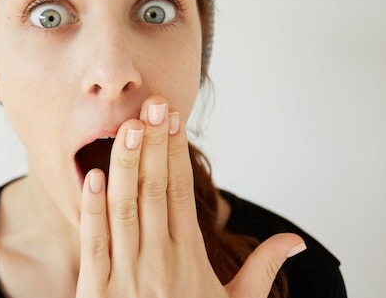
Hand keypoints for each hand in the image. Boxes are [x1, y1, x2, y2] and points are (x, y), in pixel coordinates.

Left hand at [77, 96, 304, 297]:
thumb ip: (261, 271)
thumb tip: (293, 240)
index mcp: (190, 260)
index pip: (181, 194)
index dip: (175, 154)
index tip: (172, 120)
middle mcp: (159, 262)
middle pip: (154, 191)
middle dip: (153, 145)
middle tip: (154, 105)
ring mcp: (125, 275)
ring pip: (124, 208)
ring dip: (125, 165)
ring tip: (128, 127)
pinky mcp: (96, 292)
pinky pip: (94, 243)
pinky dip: (91, 209)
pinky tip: (92, 176)